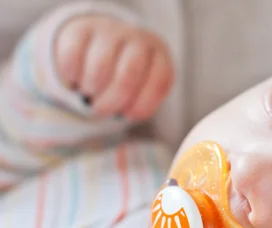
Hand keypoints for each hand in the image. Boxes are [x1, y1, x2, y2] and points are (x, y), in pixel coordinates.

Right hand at [54, 15, 173, 119]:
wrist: (102, 40)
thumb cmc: (127, 75)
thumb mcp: (142, 88)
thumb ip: (142, 103)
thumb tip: (128, 113)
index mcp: (159, 55)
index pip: (159, 82)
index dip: (143, 105)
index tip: (129, 115)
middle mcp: (138, 39)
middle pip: (127, 77)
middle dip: (112, 102)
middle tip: (101, 111)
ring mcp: (110, 31)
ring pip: (99, 67)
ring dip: (91, 89)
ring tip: (91, 92)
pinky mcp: (81, 28)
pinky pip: (73, 57)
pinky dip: (71, 76)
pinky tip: (75, 79)